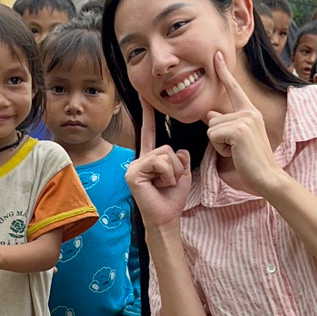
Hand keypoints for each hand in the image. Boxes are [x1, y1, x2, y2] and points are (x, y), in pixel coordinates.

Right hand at [125, 101, 191, 231]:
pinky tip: (159, 185)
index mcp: (150, 158)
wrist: (166, 218)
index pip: (150, 132)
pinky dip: (166, 174)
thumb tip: (179, 151)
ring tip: (165, 184)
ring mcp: (134, 166)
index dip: (148, 115)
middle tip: (170, 182)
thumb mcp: (183, 174)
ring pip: (164, 155)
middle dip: (176, 166)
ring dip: (172, 172)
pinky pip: (158, 163)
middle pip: (166, 147)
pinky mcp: (133, 173)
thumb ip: (181, 159)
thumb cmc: (172, 198)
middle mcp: (140, 160)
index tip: (145, 97)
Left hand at [205, 53, 284, 197]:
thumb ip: (224, 124)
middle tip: (237, 149)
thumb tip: (210, 114)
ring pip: (211, 127)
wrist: (267, 177)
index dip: (224, 72)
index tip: (216, 55)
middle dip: (218, 138)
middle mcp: (249, 112)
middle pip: (213, 119)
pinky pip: (213, 135)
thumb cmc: (252, 161)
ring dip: (219, 144)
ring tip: (237, 151)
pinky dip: (219, 148)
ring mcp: (245, 119)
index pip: (234, 89)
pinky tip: (235, 153)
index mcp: (251, 112)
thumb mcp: (237, 140)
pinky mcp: (238, 130)